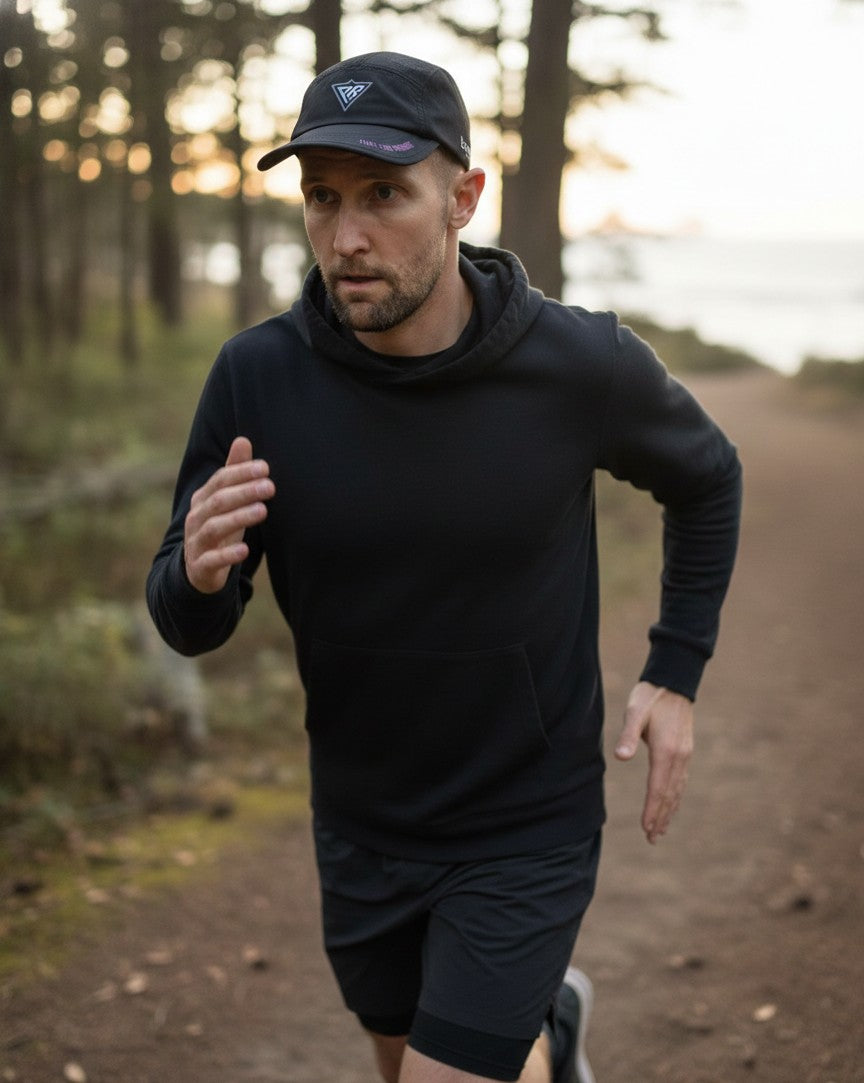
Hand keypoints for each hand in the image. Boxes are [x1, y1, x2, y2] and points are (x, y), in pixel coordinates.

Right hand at [183, 436, 273, 593]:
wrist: (198, 569)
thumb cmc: (219, 527)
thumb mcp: (226, 501)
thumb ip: (234, 472)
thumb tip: (243, 440)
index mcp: (202, 499)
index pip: (220, 481)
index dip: (241, 473)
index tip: (265, 467)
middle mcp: (196, 518)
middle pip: (218, 501)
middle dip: (244, 492)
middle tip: (270, 486)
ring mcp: (196, 542)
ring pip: (215, 528)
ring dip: (239, 518)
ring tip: (263, 511)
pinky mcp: (201, 566)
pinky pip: (212, 560)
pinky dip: (227, 555)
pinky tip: (244, 550)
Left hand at [614, 681, 693, 843]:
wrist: (673, 682)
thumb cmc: (649, 697)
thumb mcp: (634, 712)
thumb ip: (628, 735)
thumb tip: (621, 758)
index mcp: (666, 751)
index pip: (657, 788)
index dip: (651, 809)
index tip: (646, 828)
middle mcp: (679, 757)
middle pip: (669, 794)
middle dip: (660, 817)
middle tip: (652, 839)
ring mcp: (685, 755)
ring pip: (677, 790)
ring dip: (669, 811)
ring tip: (661, 830)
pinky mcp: (686, 751)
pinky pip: (681, 781)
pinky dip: (675, 797)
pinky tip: (671, 804)